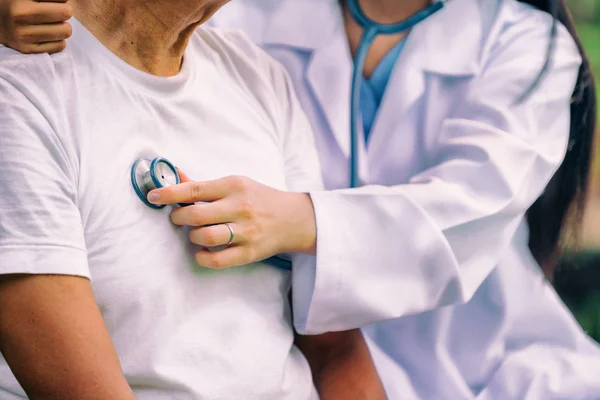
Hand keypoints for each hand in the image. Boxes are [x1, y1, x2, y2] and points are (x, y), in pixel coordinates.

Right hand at [0, 0, 71, 53]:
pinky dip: (58, 40)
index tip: (50, 2)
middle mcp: (21, 14)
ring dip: (62, 27)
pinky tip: (47, 35)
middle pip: (66, 12)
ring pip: (65, 31)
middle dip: (63, 12)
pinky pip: (60, 46)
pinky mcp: (27, 49)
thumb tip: (68, 0)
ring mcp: (24, 34)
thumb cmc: (18, 5)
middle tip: (53, 13)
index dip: (60, 0)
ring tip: (50, 24)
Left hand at [147, 173, 316, 268]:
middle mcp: (239, 208)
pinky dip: (202, 256)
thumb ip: (205, 185)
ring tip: (196, 233)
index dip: (169, 193)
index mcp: (234, 186)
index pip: (194, 189)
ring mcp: (245, 231)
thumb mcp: (236, 184)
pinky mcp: (249, 252)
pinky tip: (202, 251)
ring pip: (204, 236)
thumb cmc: (259, 199)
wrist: (293, 219)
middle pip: (195, 215)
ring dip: (192, 235)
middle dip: (178, 217)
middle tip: (178, 218)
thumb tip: (175, 176)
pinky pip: (217, 259)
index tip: (154, 196)